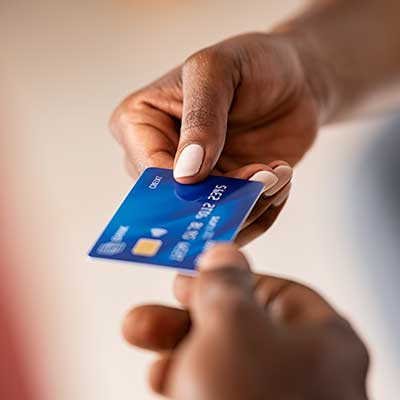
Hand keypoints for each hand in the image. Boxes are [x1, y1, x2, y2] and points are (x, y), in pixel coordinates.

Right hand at [110, 32, 322, 241]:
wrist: (293, 80)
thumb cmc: (251, 62)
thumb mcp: (217, 70)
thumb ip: (200, 116)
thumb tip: (186, 172)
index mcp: (141, 124)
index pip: (149, 170)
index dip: (185, 186)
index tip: (227, 182)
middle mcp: (162, 158)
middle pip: (178, 203)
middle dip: (223, 199)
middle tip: (264, 178)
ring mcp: (196, 181)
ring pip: (210, 218)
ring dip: (250, 205)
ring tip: (278, 173)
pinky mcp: (225, 193)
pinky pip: (237, 220)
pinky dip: (263, 210)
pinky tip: (281, 179)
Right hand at [123, 244, 368, 399]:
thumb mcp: (232, 325)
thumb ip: (225, 282)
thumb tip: (224, 251)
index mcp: (322, 337)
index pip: (274, 290)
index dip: (231, 277)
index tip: (194, 275)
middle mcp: (306, 369)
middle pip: (240, 323)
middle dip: (189, 312)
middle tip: (156, 304)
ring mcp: (278, 398)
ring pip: (221, 356)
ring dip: (176, 342)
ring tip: (139, 331)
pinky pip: (215, 387)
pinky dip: (184, 376)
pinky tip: (158, 374)